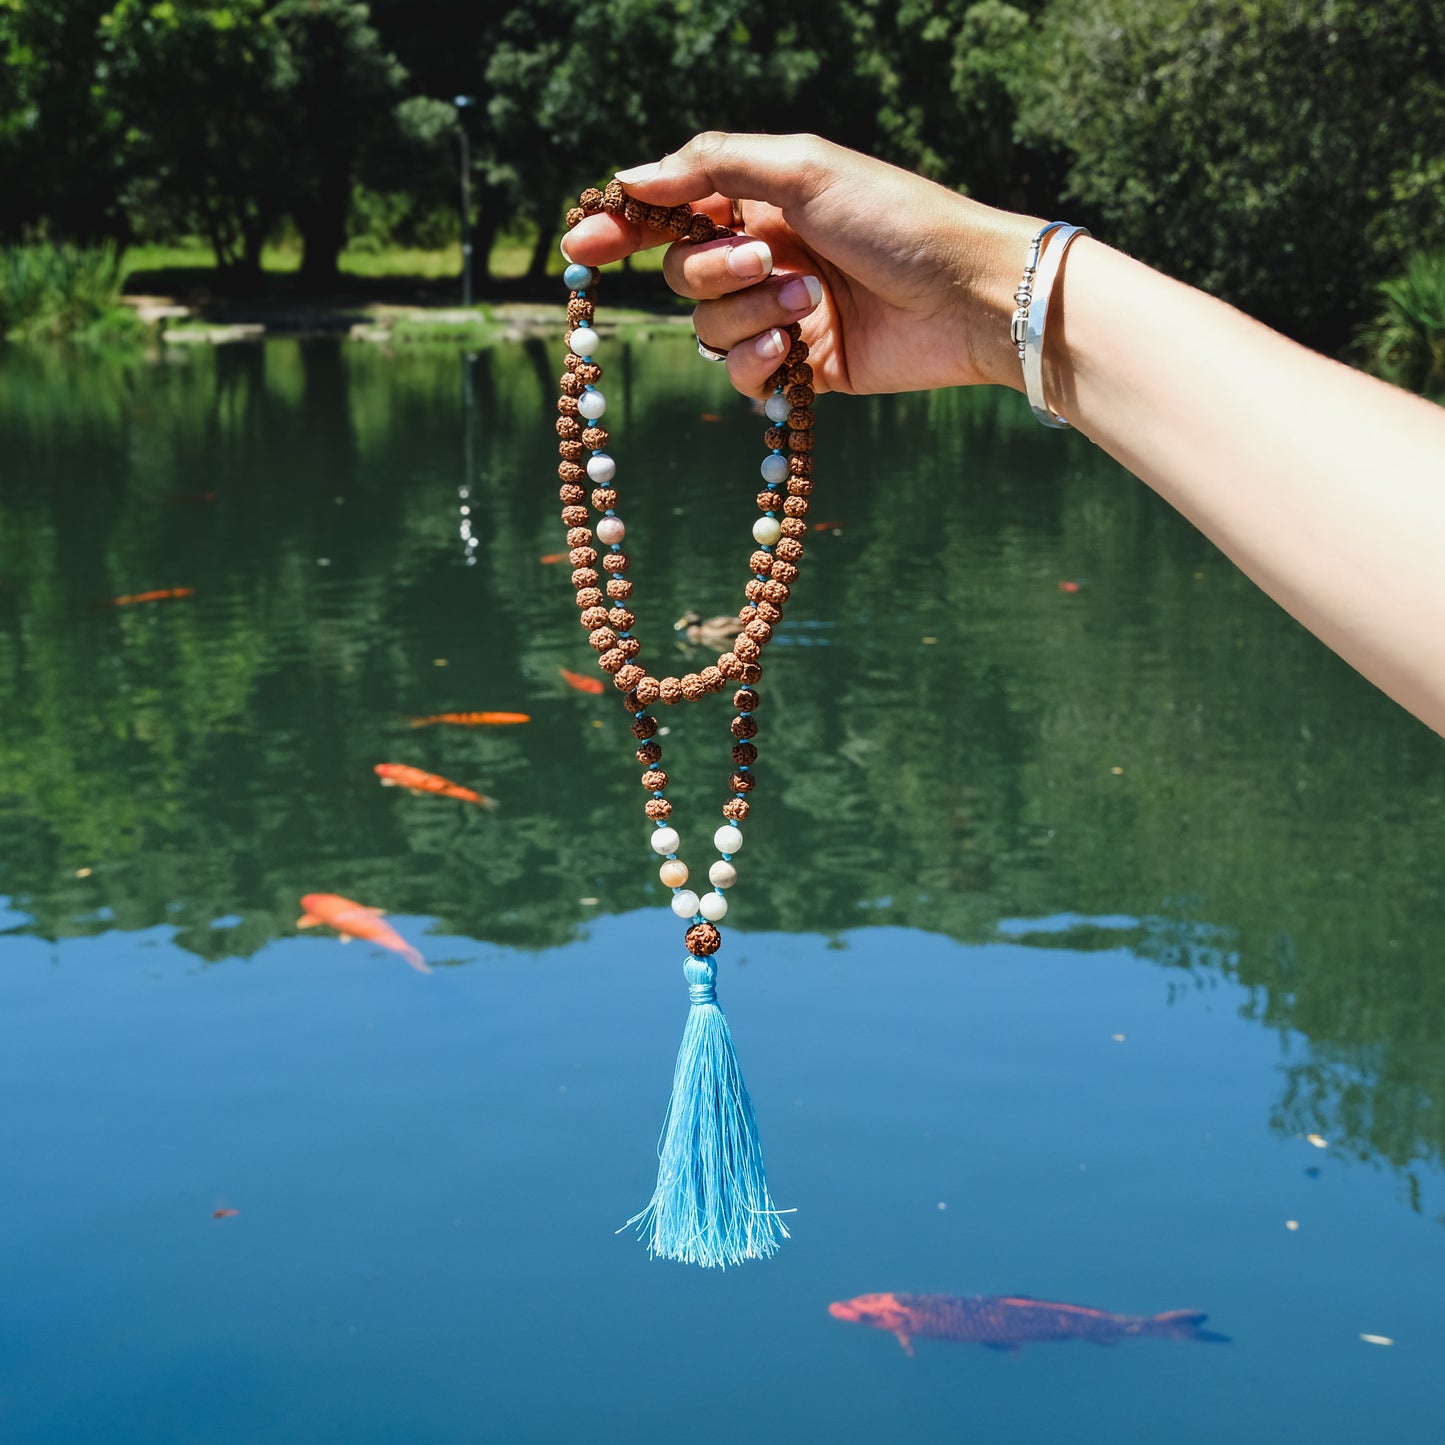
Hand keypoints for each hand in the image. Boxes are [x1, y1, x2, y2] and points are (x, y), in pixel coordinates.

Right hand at [562, 132, 1039, 397]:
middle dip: (716, 270)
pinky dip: (758, 364)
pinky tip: (797, 352)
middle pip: (685, 275)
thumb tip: (633, 175)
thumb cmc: (898, 220)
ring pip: (709, 329)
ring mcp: (784, 315)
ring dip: (750, 315)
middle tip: (768, 260)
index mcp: (765, 202)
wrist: (968, 297)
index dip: (625, 230)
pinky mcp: (804, 369)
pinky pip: (741, 375)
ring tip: (809, 302)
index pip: (674, 215)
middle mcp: (768, 256)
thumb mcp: (805, 169)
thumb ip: (715, 166)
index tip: (582, 248)